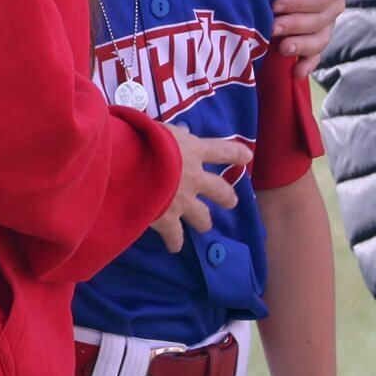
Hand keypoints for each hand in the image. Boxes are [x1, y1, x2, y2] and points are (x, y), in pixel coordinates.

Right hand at [149, 126, 250, 252]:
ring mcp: (184, 201)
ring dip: (204, 221)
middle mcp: (195, 178)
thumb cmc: (142, 141)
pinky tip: (174, 246)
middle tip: (231, 202)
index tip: (247, 157)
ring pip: (203, 217)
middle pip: (220, 190)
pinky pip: (175, 236)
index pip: (222, 151)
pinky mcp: (168, 220)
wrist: (128, 165)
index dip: (236, 154)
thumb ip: (174, 134)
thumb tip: (184, 132)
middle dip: (227, 196)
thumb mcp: (160, 129)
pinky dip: (174, 241)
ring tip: (204, 226)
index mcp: (193, 151)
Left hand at [272, 0, 349, 78]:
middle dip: (297, 25)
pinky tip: (295, 72)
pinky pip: (315, 55)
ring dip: (303, 47)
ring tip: (282, 49)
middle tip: (272, 28)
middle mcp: (332, 2)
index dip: (303, 2)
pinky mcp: (310, 37)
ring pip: (320, 39)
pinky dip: (307, 65)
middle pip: (323, 20)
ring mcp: (322, 22)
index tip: (276, 5)